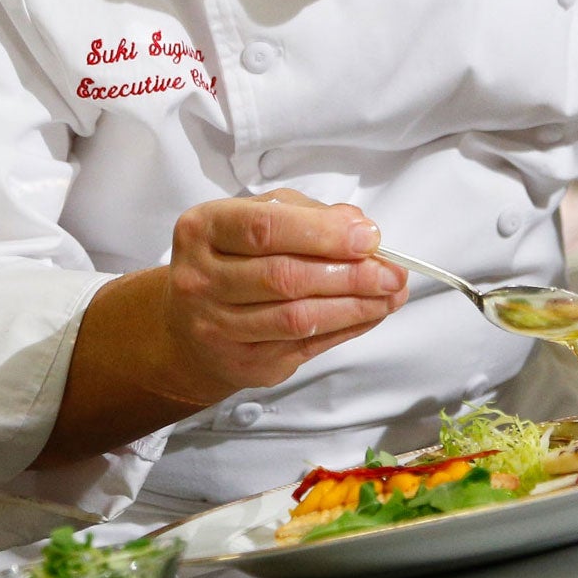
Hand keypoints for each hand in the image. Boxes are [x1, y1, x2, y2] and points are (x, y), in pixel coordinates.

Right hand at [155, 190, 409, 402]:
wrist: (186, 326)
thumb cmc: (230, 258)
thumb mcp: (255, 217)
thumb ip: (305, 214)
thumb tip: (357, 226)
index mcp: (203, 230)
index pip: (264, 228)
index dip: (322, 233)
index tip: (368, 236)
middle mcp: (201, 280)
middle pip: (284, 277)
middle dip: (349, 274)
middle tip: (392, 271)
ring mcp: (218, 328)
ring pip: (297, 319)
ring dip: (355, 306)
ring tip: (391, 294)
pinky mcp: (244, 364)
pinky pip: (305, 347)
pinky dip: (346, 329)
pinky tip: (370, 313)